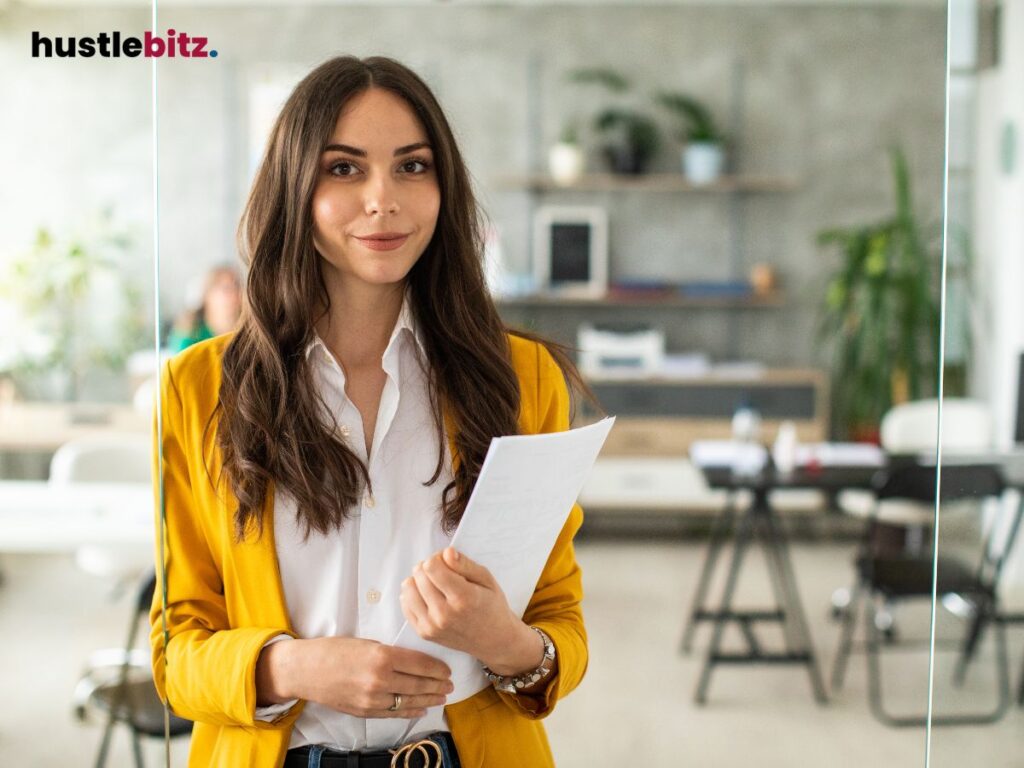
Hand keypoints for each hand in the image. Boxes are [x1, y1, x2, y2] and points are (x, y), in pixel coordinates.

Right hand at [256, 637, 452, 718]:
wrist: (306, 670)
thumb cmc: (334, 650)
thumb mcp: (366, 643)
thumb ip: (390, 652)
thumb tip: (414, 660)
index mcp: (382, 656)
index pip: (420, 663)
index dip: (437, 668)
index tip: (448, 669)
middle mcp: (379, 679)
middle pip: (419, 684)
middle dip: (438, 685)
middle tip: (451, 684)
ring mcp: (372, 698)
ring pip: (409, 701)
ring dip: (429, 699)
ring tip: (442, 697)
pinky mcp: (365, 711)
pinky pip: (394, 713)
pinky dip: (410, 711)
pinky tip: (422, 708)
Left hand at [400, 547, 541, 674]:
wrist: (493, 640)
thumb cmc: (491, 606)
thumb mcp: (487, 579)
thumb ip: (465, 564)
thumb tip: (446, 552)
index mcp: (463, 598)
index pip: (432, 567)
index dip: (438, 558)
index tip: (447, 561)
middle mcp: (445, 614)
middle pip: (419, 575)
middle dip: (428, 567)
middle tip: (442, 572)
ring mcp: (432, 626)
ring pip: (408, 589)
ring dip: (418, 580)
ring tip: (433, 583)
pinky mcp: (424, 633)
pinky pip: (405, 604)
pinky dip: (413, 595)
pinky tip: (427, 595)